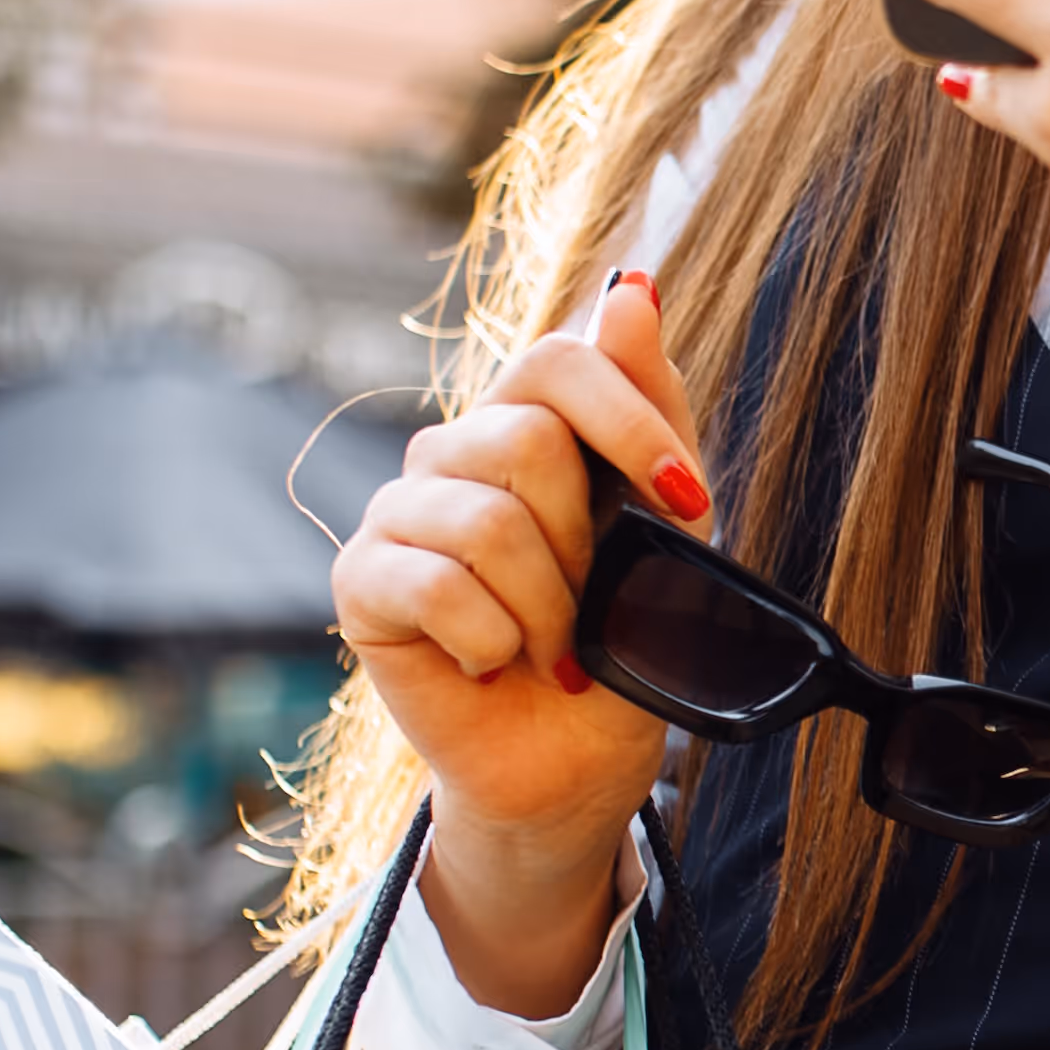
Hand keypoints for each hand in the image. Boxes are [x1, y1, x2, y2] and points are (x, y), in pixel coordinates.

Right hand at [326, 267, 714, 1013]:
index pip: (557, 360)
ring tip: (554, 651)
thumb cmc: (622, 639)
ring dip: (548, 609)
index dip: (628, 422)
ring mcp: (400, 514)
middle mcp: (454, 453)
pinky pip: (435, 585)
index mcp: (527, 423)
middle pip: (527, 440)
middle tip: (593, 606)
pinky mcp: (360, 584)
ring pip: (487, 521)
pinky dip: (491, 641)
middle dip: (587, 543)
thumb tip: (629, 288)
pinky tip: (492, 663)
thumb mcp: (665, 525)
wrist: (576, 761)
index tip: (688, 501)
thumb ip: (649, 409)